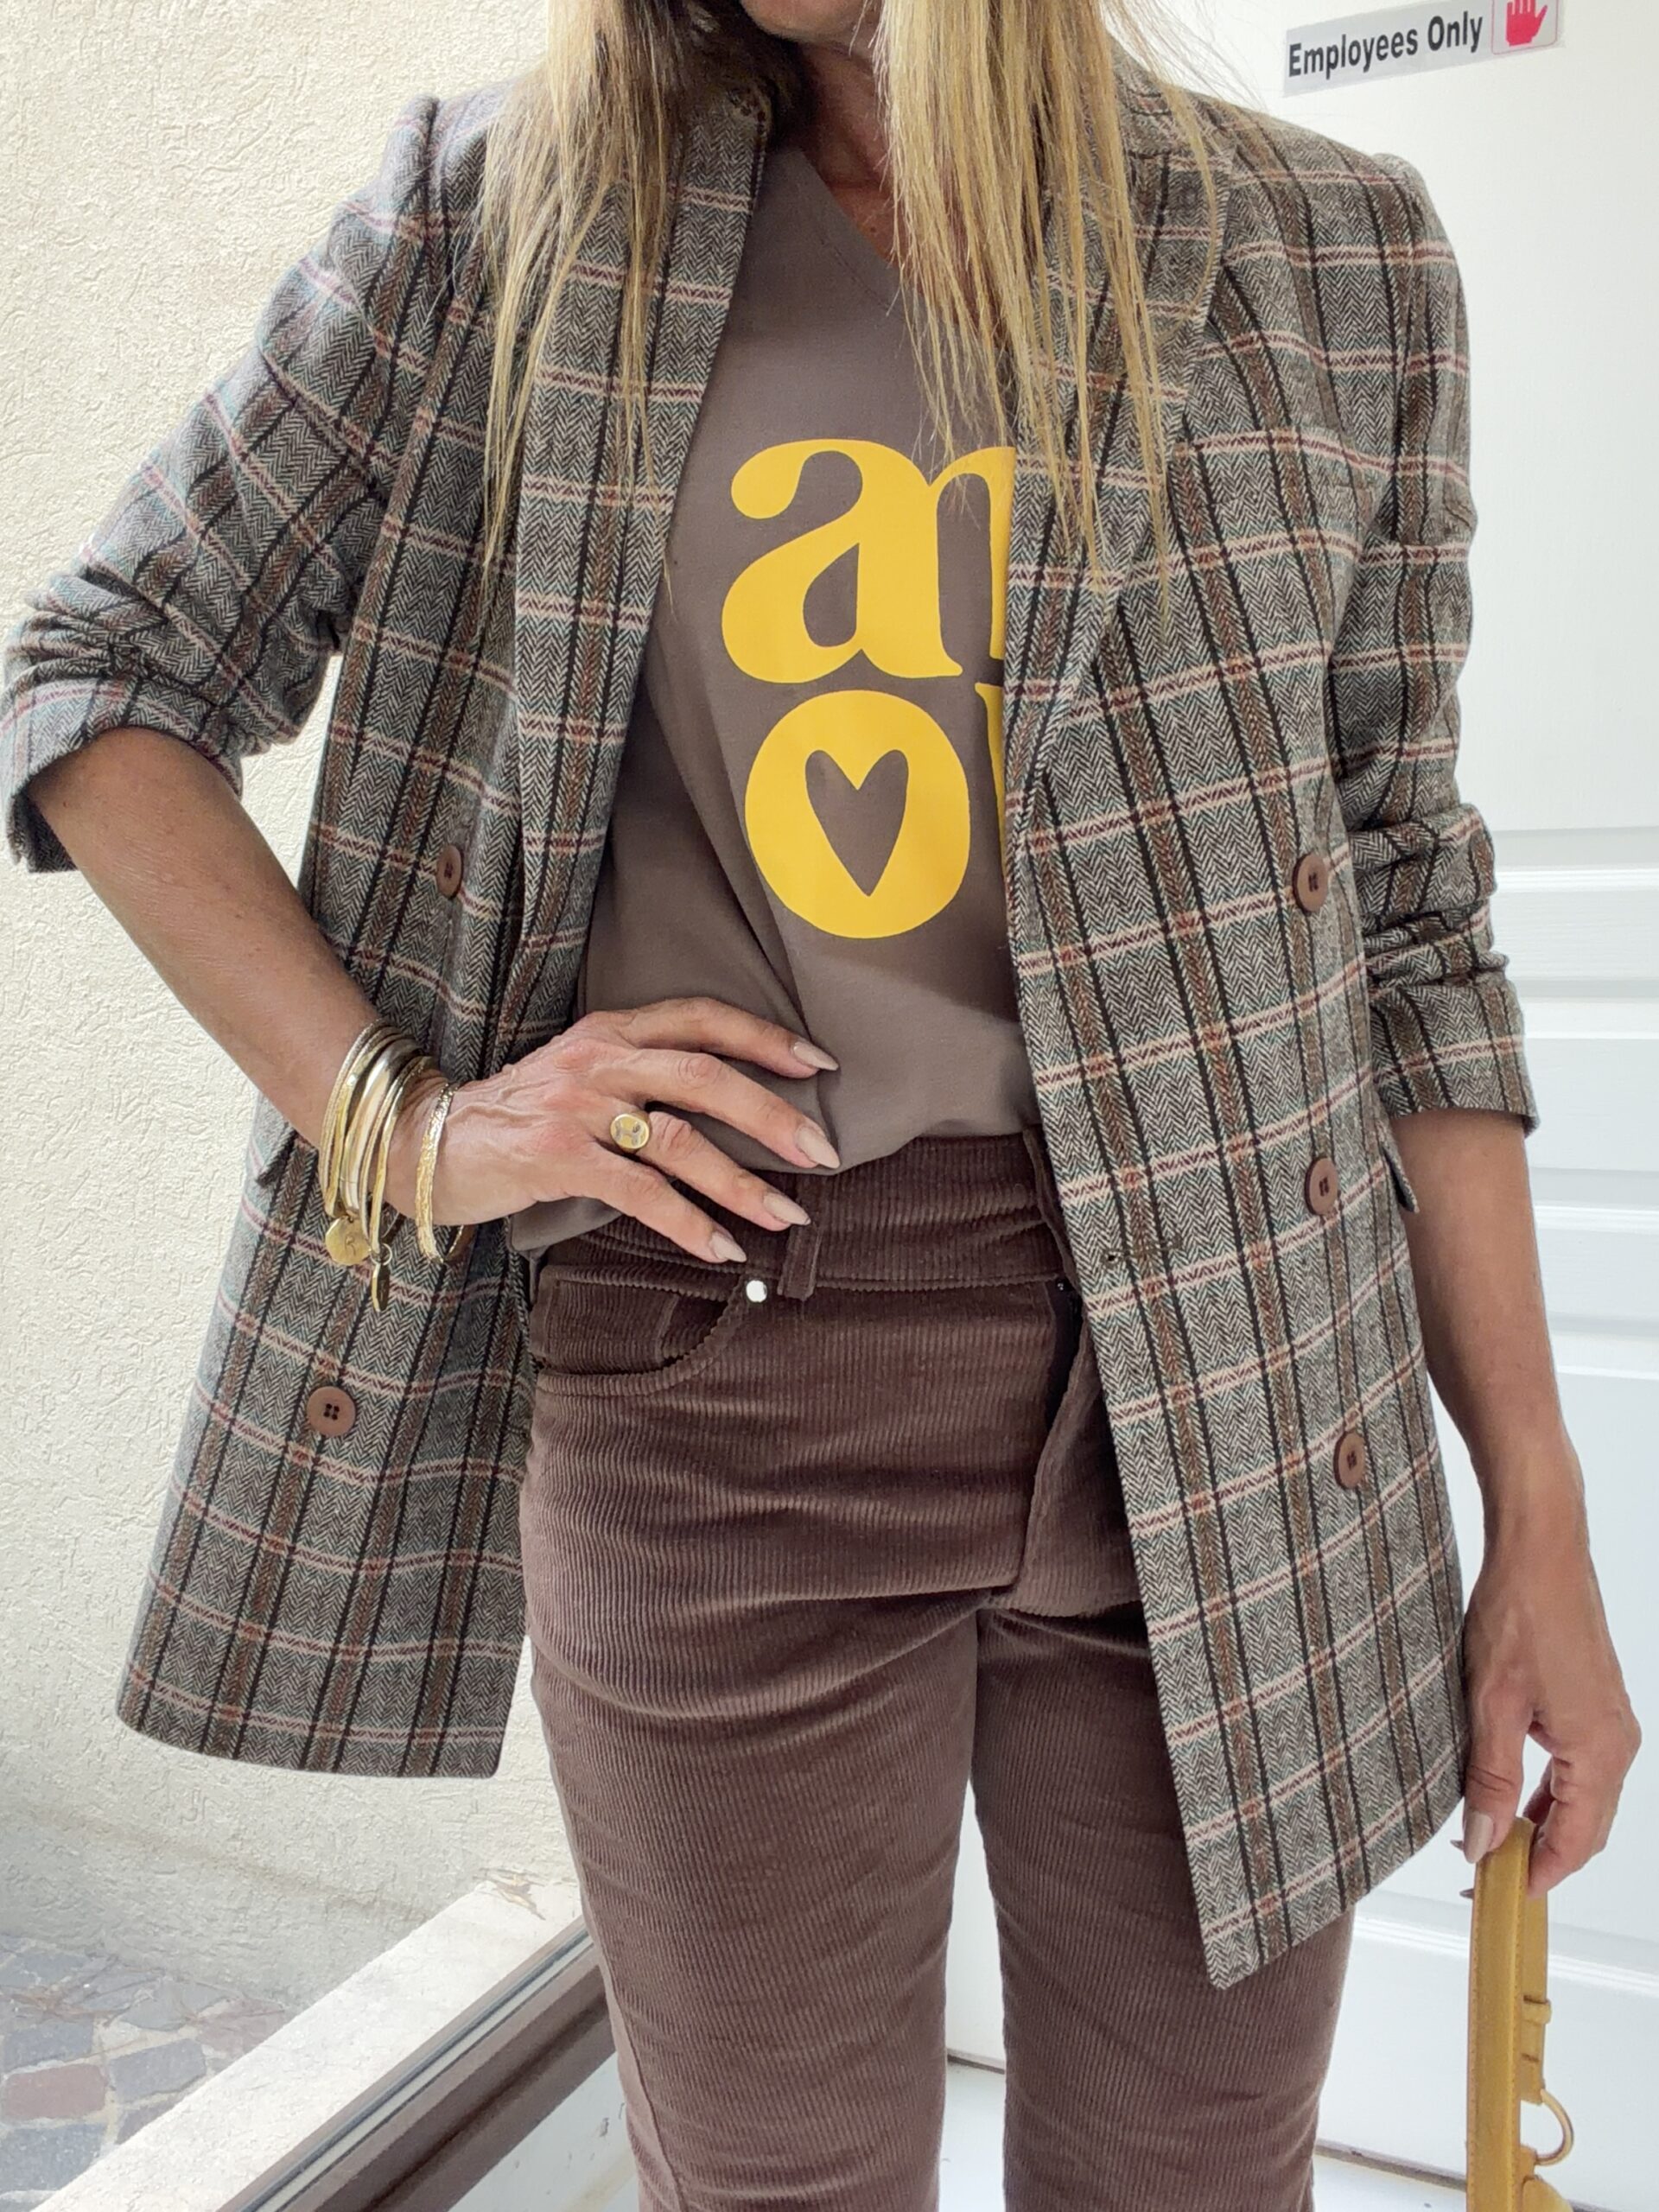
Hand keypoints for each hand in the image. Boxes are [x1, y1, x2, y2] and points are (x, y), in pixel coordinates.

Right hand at [388, 998, 838, 1263]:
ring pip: (680, 1139)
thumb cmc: (521, 1116)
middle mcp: (599, 1058)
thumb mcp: (583, 1075)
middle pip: (705, 1076)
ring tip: (787, 1215)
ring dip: (742, 1182)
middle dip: (774, 1115)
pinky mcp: (557, 1157)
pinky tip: (722, 1247)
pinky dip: (688, 1223)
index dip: (764, 1038)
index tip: (819, 1064)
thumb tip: (731, 1108)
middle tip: (825, 1151)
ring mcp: (576, 1106)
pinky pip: (640, 1193)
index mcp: (613, 1029)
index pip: (702, 1018)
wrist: (429, 1140)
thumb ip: (644, 1076)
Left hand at [1460, 1473, 1641, 1897]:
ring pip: (1580, 1800)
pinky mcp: (1594, 1703)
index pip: (1575, 1843)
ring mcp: (1609, 1722)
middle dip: (1536, 1859)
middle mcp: (1617, 1742)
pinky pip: (1577, 1769)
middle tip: (1481, 1876)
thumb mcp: (1491, 1703)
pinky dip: (1545, 1792)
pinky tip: (1506, 1794)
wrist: (1540, 1545)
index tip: (1493, 1899)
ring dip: (1538, 1825)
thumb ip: (1489, 1778)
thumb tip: (1484, 1843)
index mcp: (1600, 1750)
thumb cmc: (1519, 1610)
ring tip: (1485, 1839)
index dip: (1535, 1878)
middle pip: (1583, 1829)